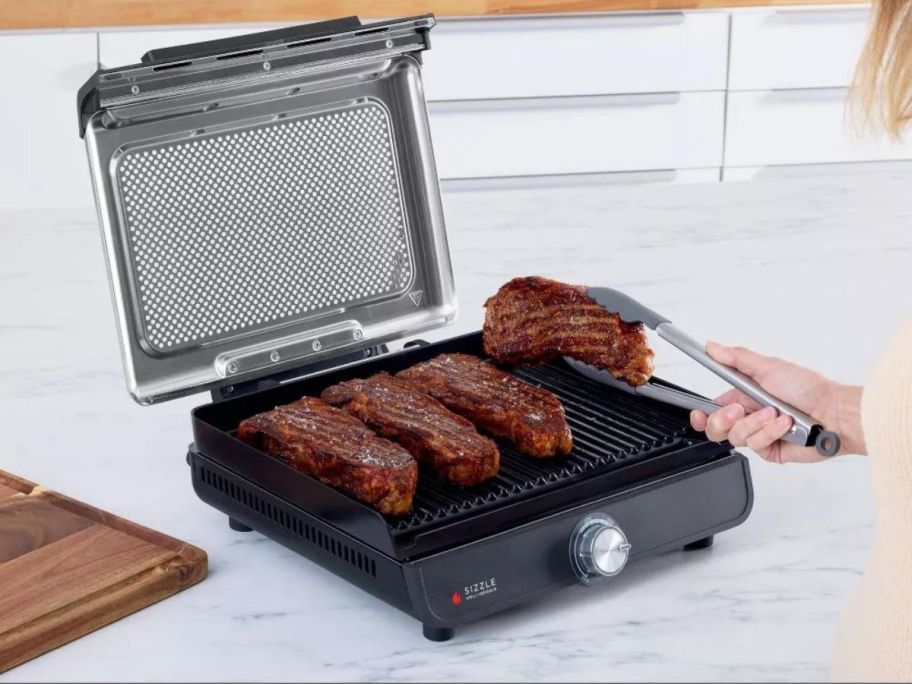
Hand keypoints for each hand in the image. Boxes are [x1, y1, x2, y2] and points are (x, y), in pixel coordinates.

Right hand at [689, 342, 863, 463]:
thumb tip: (712, 347)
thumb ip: (736, 358)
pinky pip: (756, 446)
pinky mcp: (771, 450)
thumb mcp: (769, 367)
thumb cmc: (810, 388)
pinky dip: (770, 433)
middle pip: (718, 428)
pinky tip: (785, 426)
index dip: (702, 415)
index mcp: (745, 396)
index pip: (714, 408)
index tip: (699, 414)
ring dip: (756, 424)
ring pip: (736, 437)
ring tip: (775, 414)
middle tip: (740, 411)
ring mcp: (760, 435)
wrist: (835, 414)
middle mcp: (751, 417)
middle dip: (724, 420)